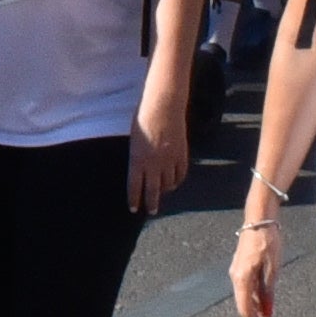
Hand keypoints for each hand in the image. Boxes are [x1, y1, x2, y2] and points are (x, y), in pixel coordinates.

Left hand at [127, 92, 189, 213]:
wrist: (164, 105)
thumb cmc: (144, 117)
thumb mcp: (134, 139)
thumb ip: (137, 157)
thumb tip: (140, 170)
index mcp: (137, 159)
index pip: (134, 186)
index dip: (134, 199)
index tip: (134, 209)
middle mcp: (153, 163)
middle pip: (152, 190)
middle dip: (151, 203)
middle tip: (151, 211)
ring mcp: (169, 160)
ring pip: (168, 184)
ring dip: (164, 190)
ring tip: (162, 194)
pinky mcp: (181, 154)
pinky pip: (180, 174)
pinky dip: (177, 180)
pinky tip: (174, 182)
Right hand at [230, 226, 281, 316]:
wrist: (260, 218)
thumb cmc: (268, 240)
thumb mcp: (273, 268)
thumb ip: (269, 291)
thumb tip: (268, 312)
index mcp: (242, 278)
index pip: (245, 309)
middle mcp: (236, 276)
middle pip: (243, 305)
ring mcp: (237, 271)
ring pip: (245, 297)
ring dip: (256, 309)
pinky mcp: (242, 266)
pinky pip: (247, 288)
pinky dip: (255, 298)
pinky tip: (265, 303)